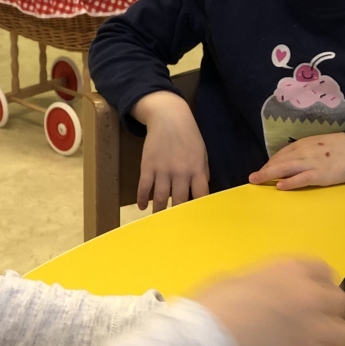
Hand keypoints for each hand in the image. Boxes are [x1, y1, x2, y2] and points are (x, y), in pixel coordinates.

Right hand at [131, 89, 208, 209]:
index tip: (196, 221)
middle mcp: (181, 172)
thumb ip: (202, 173)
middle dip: (177, 216)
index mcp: (197, 169)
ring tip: (157, 221)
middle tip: (175, 227)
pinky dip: (142, 199)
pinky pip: (144, 187)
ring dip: (158, 211)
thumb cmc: (188, 136)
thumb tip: (201, 193)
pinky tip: (142, 207)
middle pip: (179, 201)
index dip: (198, 210)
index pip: (200, 195)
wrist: (169, 117)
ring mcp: (163, 170)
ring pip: (160, 197)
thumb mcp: (201, 153)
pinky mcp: (148, 166)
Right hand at [193, 257, 344, 345]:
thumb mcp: (231, 281)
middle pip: (343, 305)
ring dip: (335, 345)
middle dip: (331, 316)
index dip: (318, 288)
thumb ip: (257, 283)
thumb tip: (259, 295)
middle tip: (314, 329)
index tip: (308, 300)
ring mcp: (319, 328)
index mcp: (291, 269)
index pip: (324, 272)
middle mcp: (313, 294)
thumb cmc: (209, 311)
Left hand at [249, 132, 344, 190]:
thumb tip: (290, 160)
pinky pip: (302, 178)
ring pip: (285, 168)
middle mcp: (304, 152)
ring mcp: (311, 163)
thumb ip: (305, 151)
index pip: (281, 154)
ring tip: (257, 181)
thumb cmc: (340, 148)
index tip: (262, 170)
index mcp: (304, 144)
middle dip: (264, 169)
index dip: (270, 163)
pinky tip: (280, 186)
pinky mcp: (320, 174)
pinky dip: (290, 182)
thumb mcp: (319, 144)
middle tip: (252, 178)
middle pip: (279, 161)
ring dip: (269, 174)